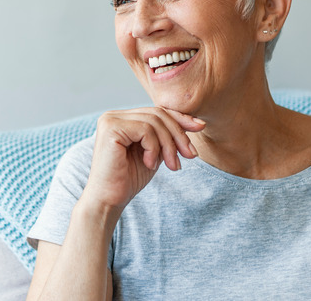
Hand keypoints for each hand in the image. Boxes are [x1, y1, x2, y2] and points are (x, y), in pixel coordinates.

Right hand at [80, 107, 205, 213]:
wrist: (109, 201)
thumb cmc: (129, 179)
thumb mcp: (155, 153)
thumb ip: (167, 136)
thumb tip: (195, 122)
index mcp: (123, 119)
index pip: (157, 111)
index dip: (180, 118)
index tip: (200, 126)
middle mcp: (114, 115)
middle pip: (158, 113)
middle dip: (179, 134)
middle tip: (190, 155)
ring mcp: (111, 120)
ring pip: (154, 121)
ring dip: (169, 145)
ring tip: (172, 166)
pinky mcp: (111, 128)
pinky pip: (145, 130)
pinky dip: (154, 148)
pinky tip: (150, 164)